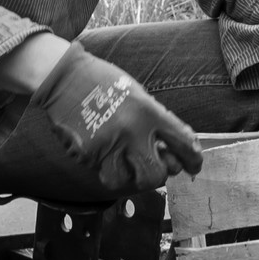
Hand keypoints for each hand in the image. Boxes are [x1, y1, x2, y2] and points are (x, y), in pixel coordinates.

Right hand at [34, 43, 203, 191]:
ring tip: (129, 165)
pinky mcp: (86, 155)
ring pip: (126, 182)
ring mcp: (106, 146)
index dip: (193, 160)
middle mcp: (130, 132)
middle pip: (155, 175)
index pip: (183, 144)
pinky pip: (102, 173)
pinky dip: (109, 169)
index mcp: (149, 112)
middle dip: (159, 175)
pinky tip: (108, 156)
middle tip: (155, 167)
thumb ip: (157, 122)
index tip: (193, 166)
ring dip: (131, 177)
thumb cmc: (105, 83)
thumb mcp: (139, 95)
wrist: (65, 77)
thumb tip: (175, 149)